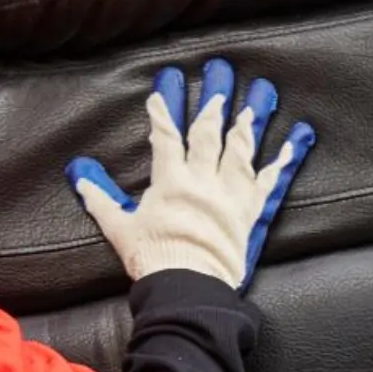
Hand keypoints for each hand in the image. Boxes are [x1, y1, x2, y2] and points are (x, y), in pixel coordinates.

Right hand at [68, 59, 315, 289]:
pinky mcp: (248, 212)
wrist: (188, 285)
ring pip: (240, 151)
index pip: (165, 139)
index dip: (162, 115)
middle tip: (219, 86)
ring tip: (254, 105)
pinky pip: (269, 182)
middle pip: (208, 136)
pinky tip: (293, 144)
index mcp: (171, 181)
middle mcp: (203, 180)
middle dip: (213, 108)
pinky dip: (282, 162)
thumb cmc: (153, 258)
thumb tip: (79, 177)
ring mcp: (229, 195)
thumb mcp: (120, 228)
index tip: (161, 95)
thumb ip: (100, 200)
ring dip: (247, 126)